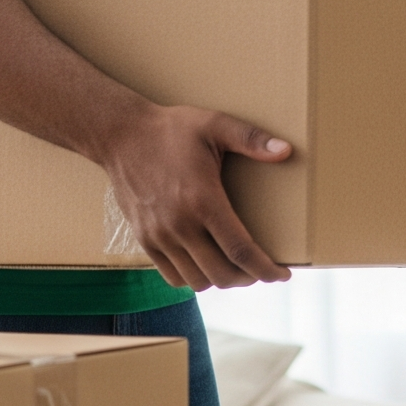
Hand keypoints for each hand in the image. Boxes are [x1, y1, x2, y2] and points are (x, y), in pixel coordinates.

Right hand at [96, 104, 293, 291]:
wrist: (120, 135)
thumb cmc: (171, 128)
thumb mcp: (215, 124)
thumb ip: (251, 139)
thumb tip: (286, 151)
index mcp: (203, 200)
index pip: (240, 250)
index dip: (265, 269)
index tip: (283, 274)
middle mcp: (180, 225)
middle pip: (221, 274)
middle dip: (248, 277)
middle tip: (261, 269)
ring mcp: (159, 236)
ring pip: (197, 280)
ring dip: (221, 279)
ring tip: (235, 267)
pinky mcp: (144, 239)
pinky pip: (172, 276)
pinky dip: (193, 278)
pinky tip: (205, 264)